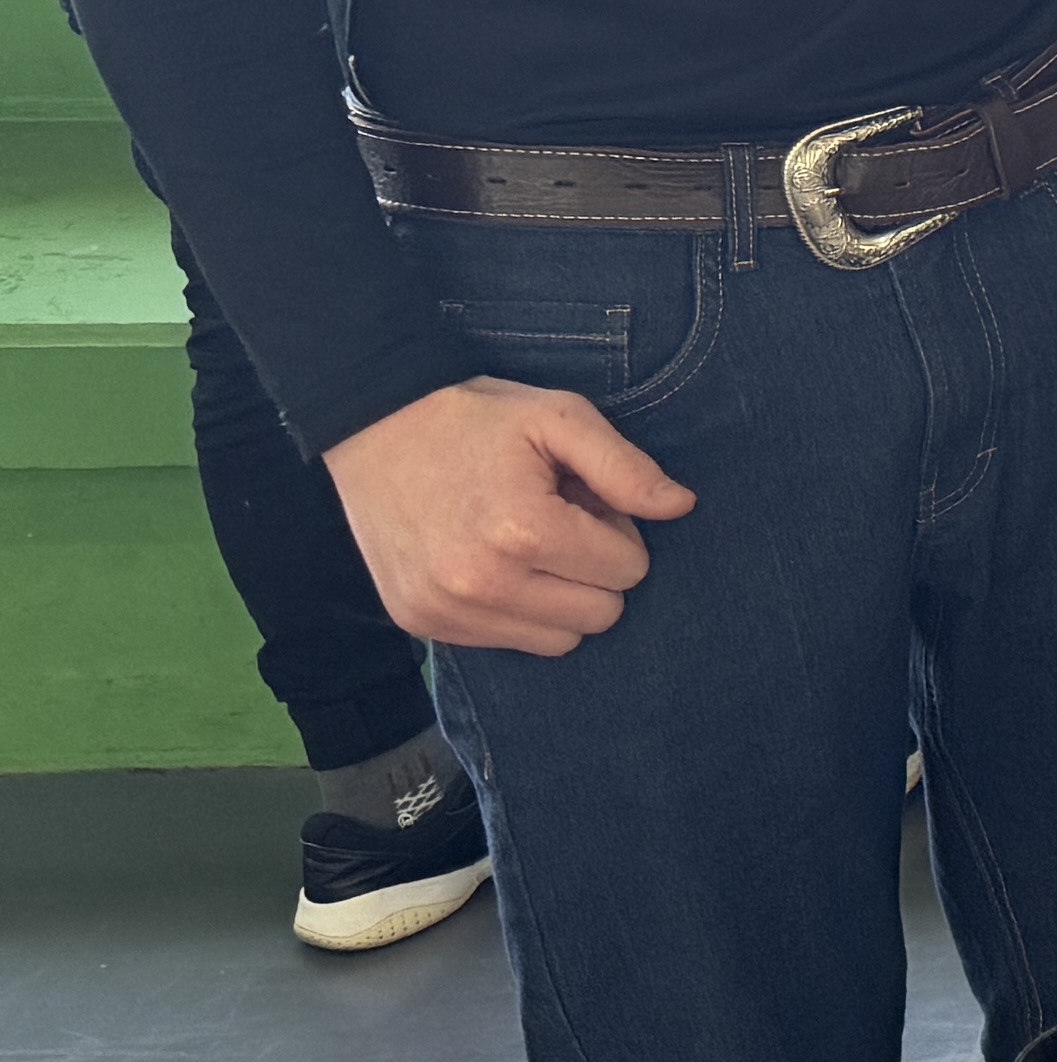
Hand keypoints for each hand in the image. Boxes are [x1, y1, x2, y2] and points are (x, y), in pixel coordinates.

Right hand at [324, 377, 691, 655]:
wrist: (369, 426)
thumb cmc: (475, 418)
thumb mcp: (558, 417)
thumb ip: (626, 467)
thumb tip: (682, 507)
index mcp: (524, 531)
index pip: (629, 571)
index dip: (618, 531)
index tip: (582, 500)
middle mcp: (482, 583)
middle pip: (600, 614)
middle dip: (595, 570)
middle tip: (558, 522)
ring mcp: (446, 610)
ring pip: (559, 640)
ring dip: (560, 598)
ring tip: (526, 542)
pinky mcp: (423, 624)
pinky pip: (508, 644)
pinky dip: (517, 611)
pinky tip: (492, 561)